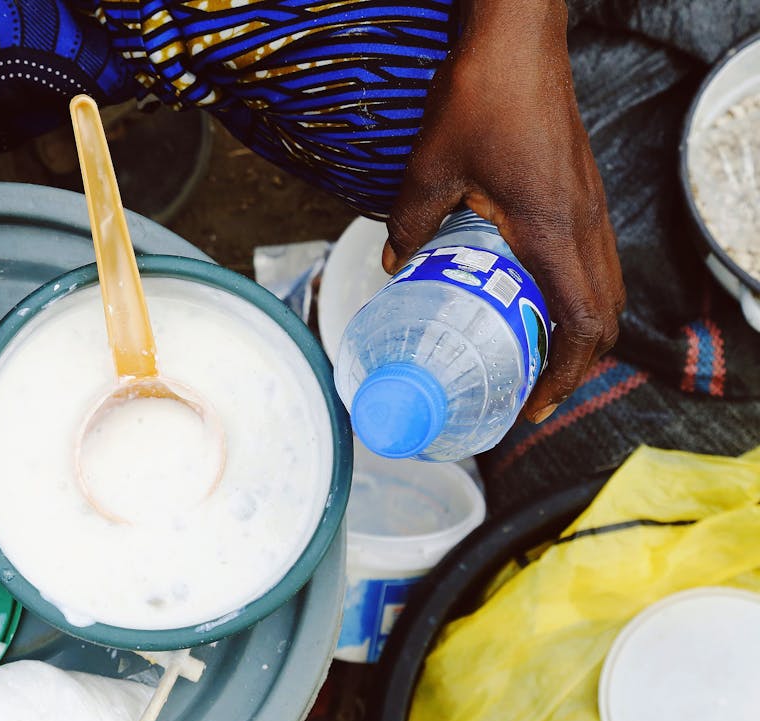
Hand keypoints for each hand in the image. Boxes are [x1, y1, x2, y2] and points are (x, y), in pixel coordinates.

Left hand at [382, 0, 624, 422]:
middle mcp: (583, 224)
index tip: (531, 404)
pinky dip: (575, 293)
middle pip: (604, 316)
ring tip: (535, 355)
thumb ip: (411, 224)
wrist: (517, 39)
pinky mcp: (582, 189)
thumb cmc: (480, 98)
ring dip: (577, 330)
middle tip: (531, 391)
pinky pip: (593, 259)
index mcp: (553, 232)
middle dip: (574, 364)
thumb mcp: (429, 171)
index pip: (581, 324)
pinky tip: (533, 296)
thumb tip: (392, 261)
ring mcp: (589, 205)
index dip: (563, 374)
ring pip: (605, 288)